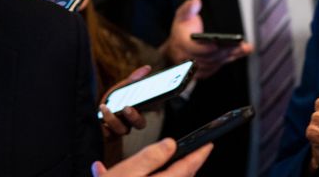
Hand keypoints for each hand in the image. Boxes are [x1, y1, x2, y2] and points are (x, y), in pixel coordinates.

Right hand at [90, 138, 212, 176]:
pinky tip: (109, 174)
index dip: (199, 155)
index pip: (187, 168)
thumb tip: (170, 145)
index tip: (208, 145)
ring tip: (150, 164)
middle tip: (188, 154)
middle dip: (183, 166)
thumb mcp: (125, 174)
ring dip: (160, 174)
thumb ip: (149, 158)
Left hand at [99, 65, 152, 136]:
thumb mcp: (123, 88)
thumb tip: (147, 68)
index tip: (147, 101)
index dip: (152, 107)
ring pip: (121, 130)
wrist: (98, 111)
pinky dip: (102, 127)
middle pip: (139, 124)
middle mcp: (131, 123)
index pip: (149, 112)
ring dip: (112, 119)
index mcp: (139, 111)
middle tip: (127, 108)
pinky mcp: (108, 134)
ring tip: (104, 107)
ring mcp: (120, 129)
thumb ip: (134, 80)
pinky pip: (107, 134)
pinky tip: (98, 118)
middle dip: (134, 117)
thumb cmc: (114, 99)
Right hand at [160, 0, 252, 78]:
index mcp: (180, 44)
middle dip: (223, 51)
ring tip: (243, 47)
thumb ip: (189, 8)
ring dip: (229, 56)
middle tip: (238, 45)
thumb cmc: (182, 29)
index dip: (205, 48)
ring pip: (214, 64)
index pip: (193, 49)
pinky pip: (217, 67)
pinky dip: (230, 59)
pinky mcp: (203, 72)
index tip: (216, 44)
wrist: (177, 46)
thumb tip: (196, 1)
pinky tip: (241, 52)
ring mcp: (194, 67)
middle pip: (207, 58)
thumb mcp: (182, 15)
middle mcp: (186, 58)